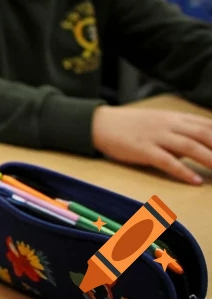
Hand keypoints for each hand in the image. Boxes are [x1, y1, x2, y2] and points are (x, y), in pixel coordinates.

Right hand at [92, 106, 211, 184]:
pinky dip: (183, 171)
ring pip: (189, 147)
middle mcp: (167, 124)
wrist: (98, 123)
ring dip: (209, 159)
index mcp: (172, 117)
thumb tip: (199, 146)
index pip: (206, 124)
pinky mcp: (143, 149)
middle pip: (203, 134)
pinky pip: (167, 161)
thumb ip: (179, 130)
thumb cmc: (129, 125)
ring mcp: (155, 136)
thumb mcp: (157, 121)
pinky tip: (195, 181)